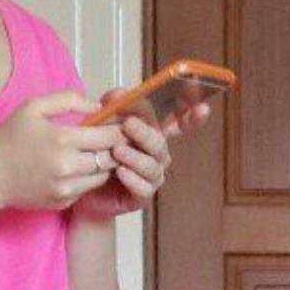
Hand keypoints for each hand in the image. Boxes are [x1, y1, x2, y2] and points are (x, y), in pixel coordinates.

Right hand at [0, 92, 117, 211]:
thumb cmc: (10, 139)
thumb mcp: (33, 107)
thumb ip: (69, 99)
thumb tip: (99, 106)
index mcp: (63, 139)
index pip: (110, 135)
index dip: (121, 129)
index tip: (122, 125)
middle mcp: (68, 167)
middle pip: (111, 157)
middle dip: (116, 147)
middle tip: (112, 138)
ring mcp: (66, 188)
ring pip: (103, 175)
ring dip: (104, 163)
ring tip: (94, 152)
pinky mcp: (63, 202)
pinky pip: (87, 188)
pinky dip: (87, 178)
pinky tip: (76, 168)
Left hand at [70, 87, 209, 220]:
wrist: (86, 186)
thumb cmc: (99, 153)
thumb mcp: (103, 126)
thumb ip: (114, 107)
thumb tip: (117, 94)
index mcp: (153, 135)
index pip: (179, 124)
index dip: (193, 117)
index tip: (203, 107)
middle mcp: (158, 155)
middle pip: (159, 142)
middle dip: (144, 132)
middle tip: (127, 124)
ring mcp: (153, 176)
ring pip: (152, 166)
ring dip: (135, 157)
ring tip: (117, 151)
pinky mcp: (142, 195)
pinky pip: (143, 188)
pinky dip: (132, 179)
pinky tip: (120, 172)